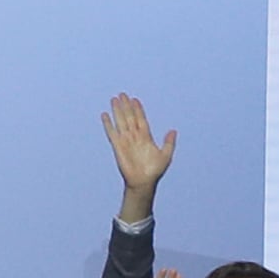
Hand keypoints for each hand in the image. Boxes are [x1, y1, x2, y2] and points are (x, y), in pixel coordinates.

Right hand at [106, 91, 178, 220]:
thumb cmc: (154, 171)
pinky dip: (108, 124)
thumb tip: (173, 131)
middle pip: (130, 117)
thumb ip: (169, 143)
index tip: (135, 100)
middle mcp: (135, 137)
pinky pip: (112, 133)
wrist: (143, 182)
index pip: (141, 119)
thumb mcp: (166, 156)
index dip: (138, 110)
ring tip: (114, 99)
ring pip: (121, 121)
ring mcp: (126, 140)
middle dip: (126, 106)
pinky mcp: (118, 146)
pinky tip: (105, 115)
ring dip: (117, 110)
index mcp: (146, 137)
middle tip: (123, 94)